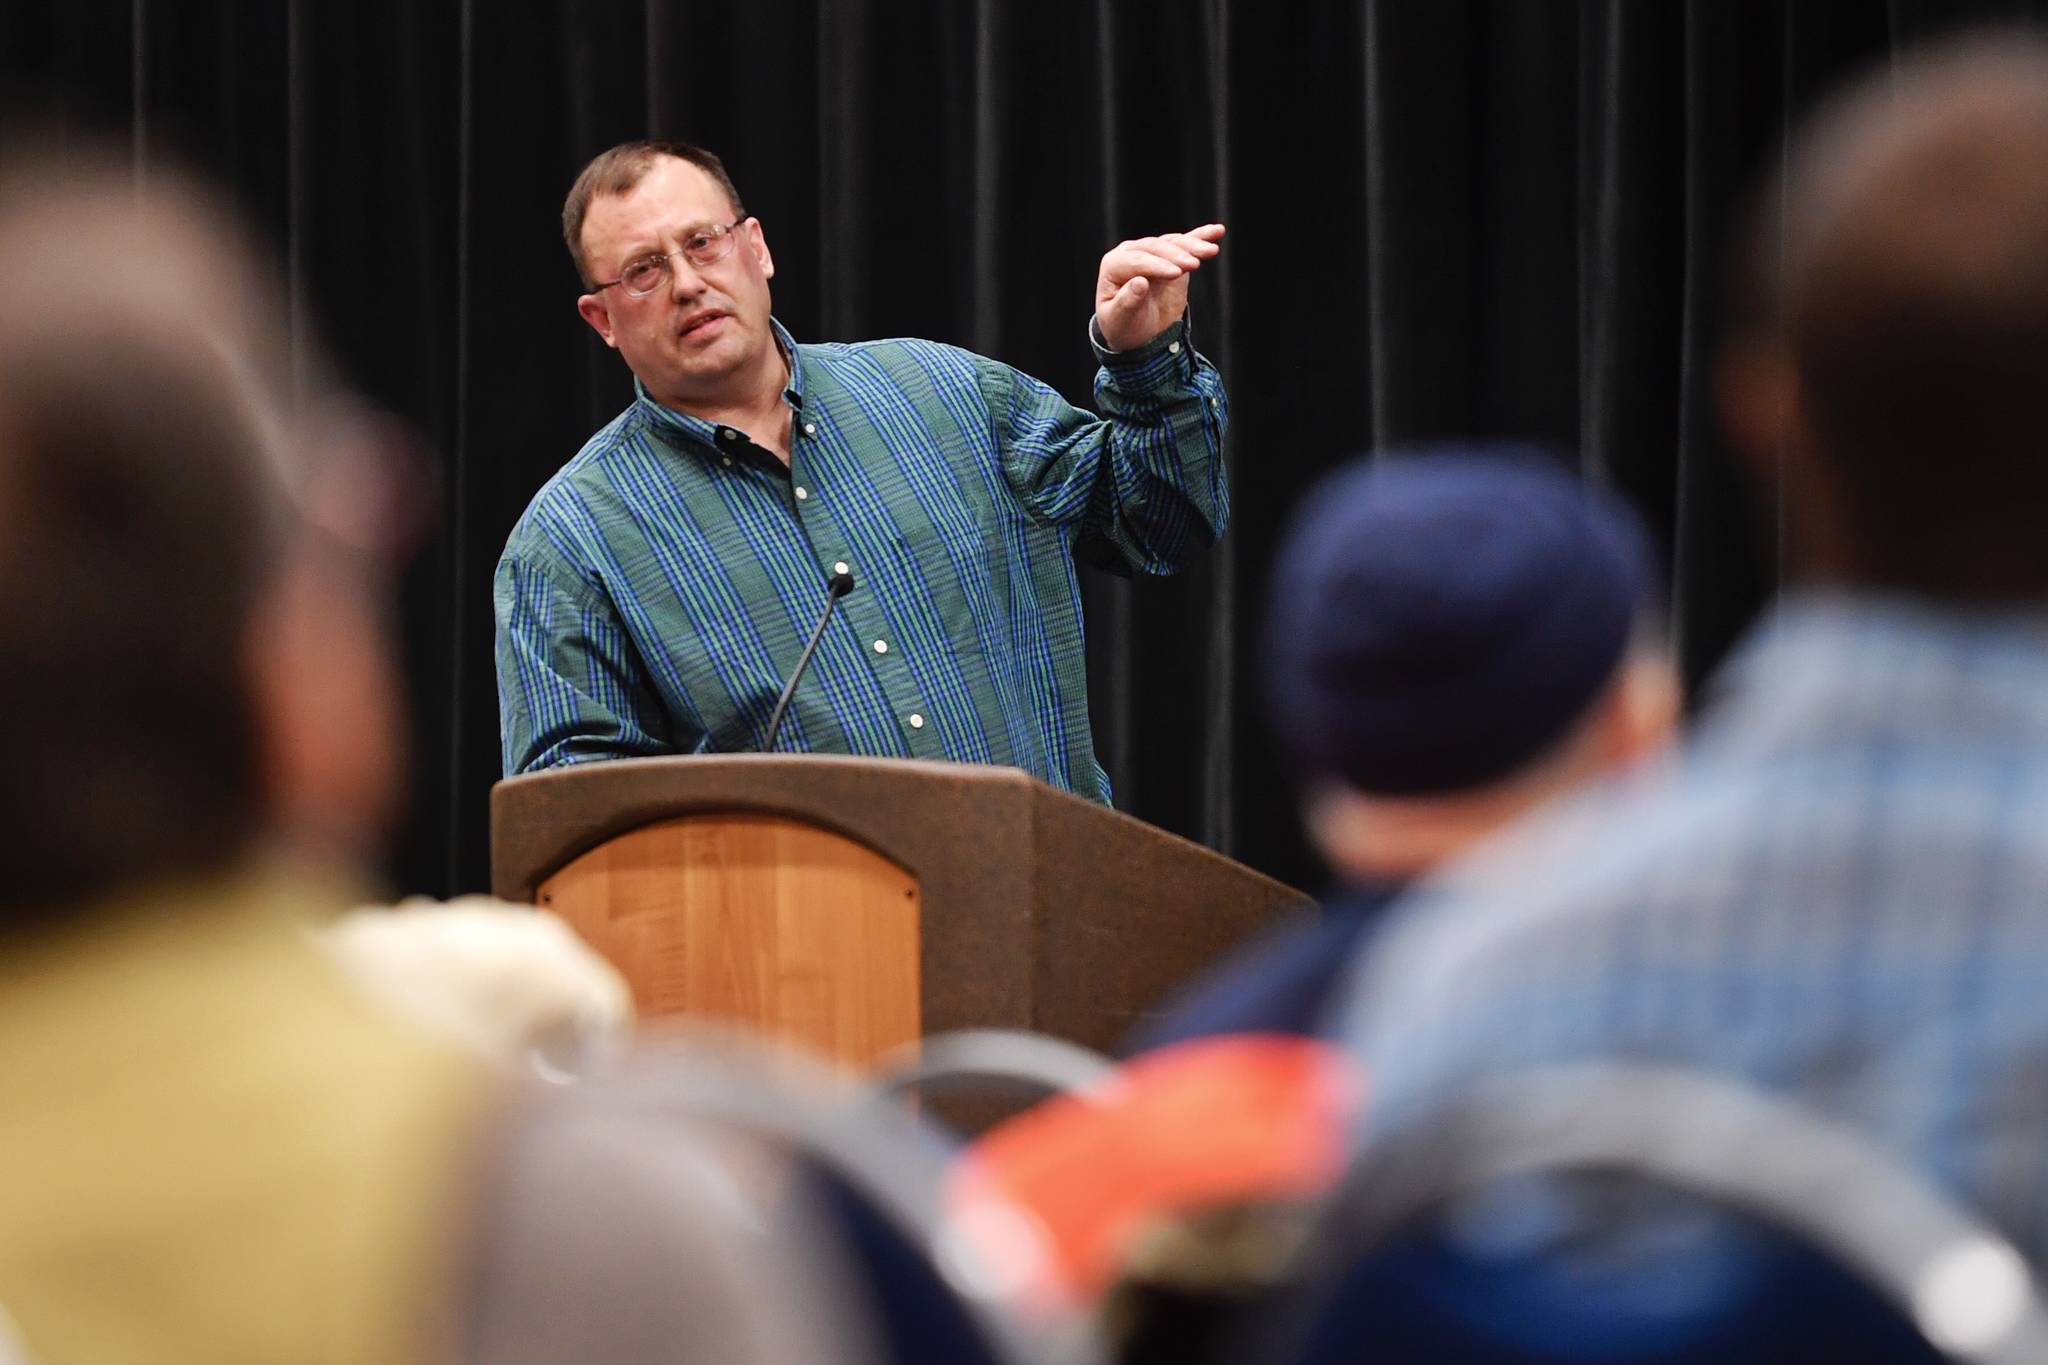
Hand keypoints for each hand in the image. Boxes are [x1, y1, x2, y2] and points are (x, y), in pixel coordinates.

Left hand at [1094, 223, 1224, 352]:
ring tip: (1210, 250)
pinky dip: (1202, 237)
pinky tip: (1218, 230)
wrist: (1135, 331)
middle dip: (1176, 255)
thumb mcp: (1120, 319)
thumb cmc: (1123, 325)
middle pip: (1156, 248)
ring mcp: (1152, 252)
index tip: (1176, 273)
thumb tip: (1140, 281)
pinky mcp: (1170, 256)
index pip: (1136, 260)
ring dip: (1193, 245)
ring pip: (1173, 243)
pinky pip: (1186, 243)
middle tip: (1194, 265)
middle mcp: (1131, 252)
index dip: (1156, 266)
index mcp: (1113, 265)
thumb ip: (1127, 301)